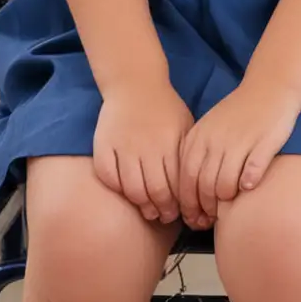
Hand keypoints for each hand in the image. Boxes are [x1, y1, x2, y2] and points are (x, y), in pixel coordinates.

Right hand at [93, 79, 193, 222]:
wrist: (135, 84)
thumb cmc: (165, 108)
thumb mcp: (186, 126)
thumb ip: (187, 154)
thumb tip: (197, 185)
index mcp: (171, 143)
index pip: (177, 184)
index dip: (179, 204)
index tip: (180, 212)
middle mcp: (148, 147)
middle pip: (155, 190)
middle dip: (163, 210)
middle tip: (165, 216)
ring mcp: (124, 147)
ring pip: (132, 189)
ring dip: (141, 205)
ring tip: (148, 211)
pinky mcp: (103, 146)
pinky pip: (108, 176)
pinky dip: (117, 189)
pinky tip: (126, 194)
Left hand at [176, 77, 300, 226]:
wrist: (270, 87)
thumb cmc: (238, 112)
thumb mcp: (209, 128)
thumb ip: (197, 156)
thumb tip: (190, 193)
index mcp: (198, 138)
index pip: (185, 180)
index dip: (188, 204)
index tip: (193, 218)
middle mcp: (214, 142)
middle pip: (203, 187)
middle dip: (204, 210)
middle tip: (209, 221)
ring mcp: (238, 143)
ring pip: (224, 186)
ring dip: (225, 202)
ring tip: (229, 208)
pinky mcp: (263, 144)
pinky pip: (251, 175)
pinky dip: (248, 184)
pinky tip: (249, 186)